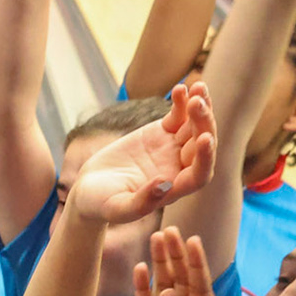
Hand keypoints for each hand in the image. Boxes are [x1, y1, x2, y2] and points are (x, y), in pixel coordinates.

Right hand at [65, 83, 214, 223]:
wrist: (90, 188)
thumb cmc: (102, 205)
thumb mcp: (117, 208)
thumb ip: (141, 202)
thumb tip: (164, 184)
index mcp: (175, 190)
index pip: (199, 173)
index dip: (205, 157)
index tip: (204, 138)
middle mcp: (180, 168)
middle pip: (202, 144)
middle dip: (203, 123)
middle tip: (197, 103)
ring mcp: (173, 148)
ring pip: (194, 126)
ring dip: (200, 107)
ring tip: (198, 87)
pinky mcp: (161, 132)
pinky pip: (178, 115)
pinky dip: (181, 101)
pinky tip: (181, 88)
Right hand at [131, 227, 218, 295]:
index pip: (200, 287)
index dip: (196, 264)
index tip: (193, 241)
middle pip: (181, 280)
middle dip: (177, 255)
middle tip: (170, 230)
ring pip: (163, 286)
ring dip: (161, 263)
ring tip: (156, 238)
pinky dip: (141, 286)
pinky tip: (140, 267)